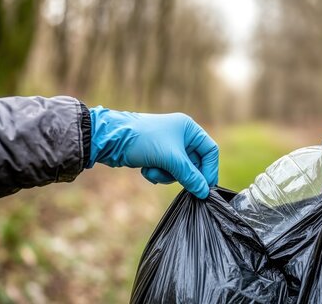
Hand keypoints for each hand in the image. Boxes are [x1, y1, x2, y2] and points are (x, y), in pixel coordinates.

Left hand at [88, 107, 217, 198]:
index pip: (210, 151)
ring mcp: (169, 145)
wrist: (110, 140)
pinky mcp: (158, 155)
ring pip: (180, 170)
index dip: (210, 169)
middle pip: (195, 163)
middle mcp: (181, 135)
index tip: (206, 187)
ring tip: (154, 170)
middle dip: (182, 174)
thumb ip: (190, 176)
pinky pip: (167, 171)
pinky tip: (146, 169)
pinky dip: (158, 173)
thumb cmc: (143, 141)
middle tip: (176, 180)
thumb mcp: (171, 159)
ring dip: (168, 175)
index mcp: (189, 128)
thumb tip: (204, 192)